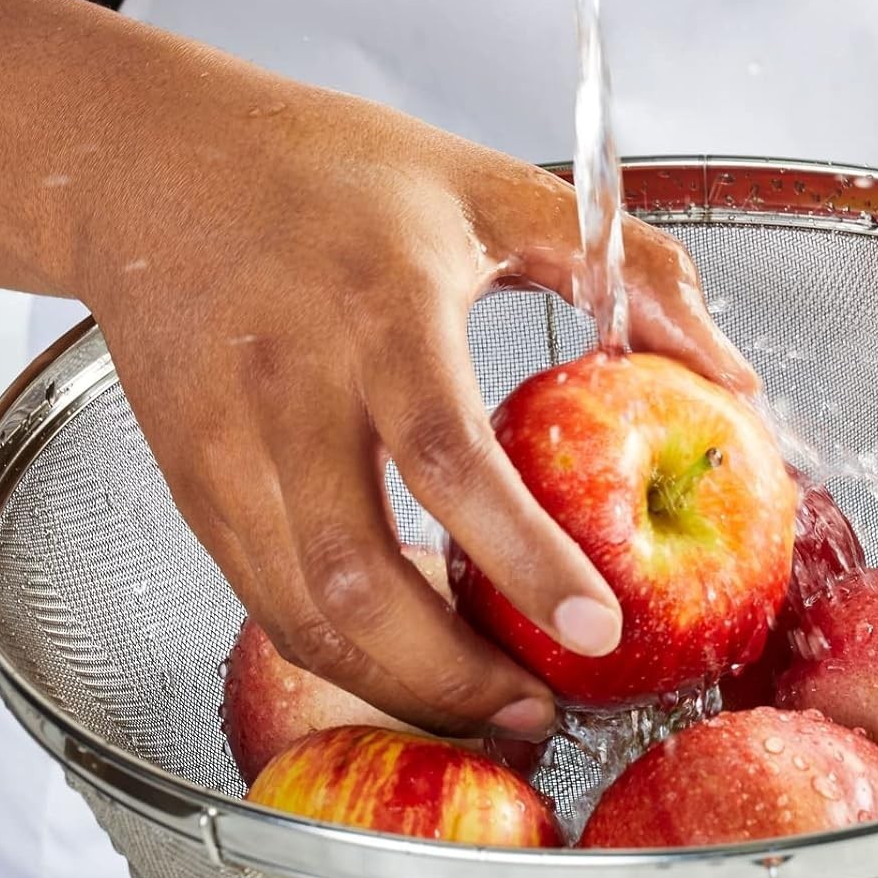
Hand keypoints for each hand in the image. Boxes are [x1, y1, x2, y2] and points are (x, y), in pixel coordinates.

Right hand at [79, 77, 755, 740]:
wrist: (148, 167)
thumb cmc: (331, 172)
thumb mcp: (491, 187)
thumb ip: (623, 269)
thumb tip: (730, 376)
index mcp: (380, 309)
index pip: (450, 459)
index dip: (527, 559)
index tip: (600, 629)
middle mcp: (290, 390)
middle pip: (356, 583)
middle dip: (454, 678)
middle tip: (542, 710)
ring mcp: (226, 450)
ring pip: (301, 618)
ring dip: (399, 689)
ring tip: (486, 706)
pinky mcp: (190, 489)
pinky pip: (266, 604)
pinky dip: (343, 653)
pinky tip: (409, 656)